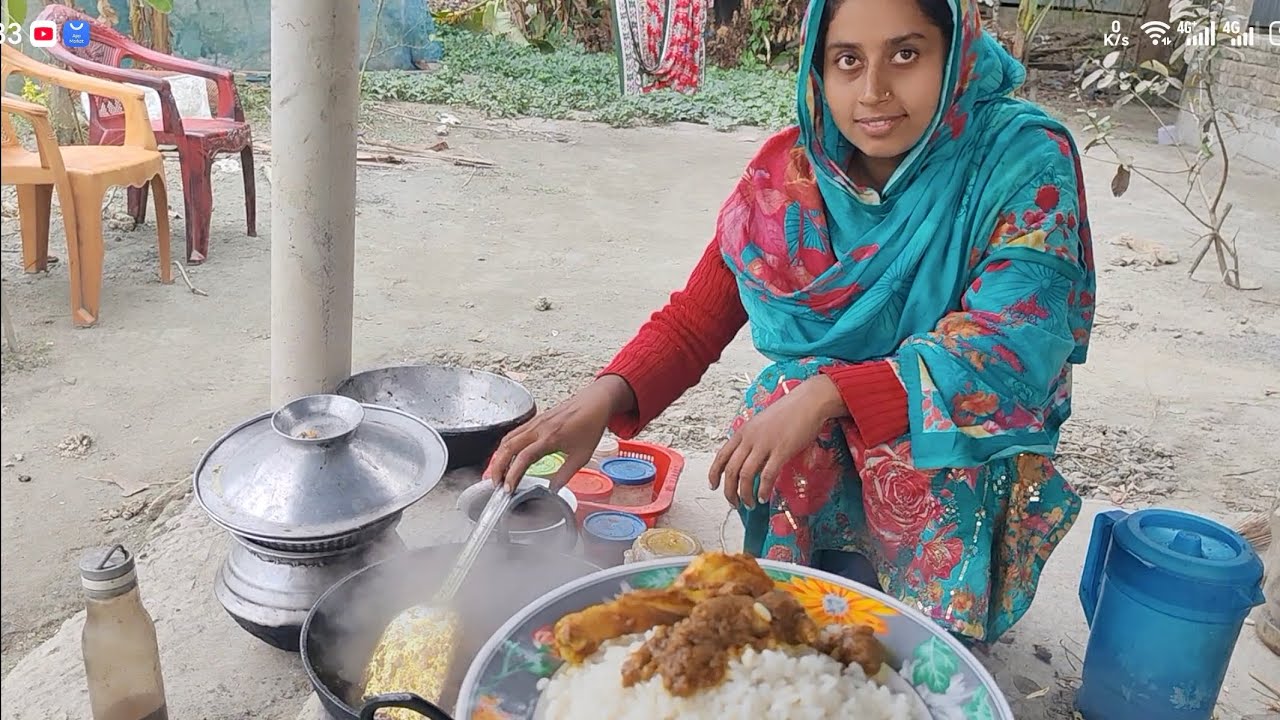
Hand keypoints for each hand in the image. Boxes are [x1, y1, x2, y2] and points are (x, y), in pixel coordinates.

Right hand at [485, 375, 635, 492]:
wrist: (595, 402)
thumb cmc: (591, 426)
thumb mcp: (581, 456)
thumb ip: (565, 475)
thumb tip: (552, 491)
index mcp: (550, 438)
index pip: (523, 458)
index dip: (512, 475)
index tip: (508, 489)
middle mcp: (538, 428)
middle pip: (507, 447)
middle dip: (497, 467)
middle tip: (496, 484)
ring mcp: (534, 422)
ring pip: (507, 439)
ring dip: (499, 456)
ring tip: (498, 473)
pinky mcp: (535, 420)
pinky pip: (513, 433)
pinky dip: (505, 446)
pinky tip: (506, 456)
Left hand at [709, 375, 843, 507]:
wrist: (808, 401)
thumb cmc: (789, 412)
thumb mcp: (762, 424)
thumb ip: (753, 440)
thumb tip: (749, 460)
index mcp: (743, 431)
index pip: (721, 455)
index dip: (714, 473)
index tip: (713, 485)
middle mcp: (750, 438)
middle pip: (731, 470)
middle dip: (729, 491)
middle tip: (734, 503)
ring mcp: (765, 444)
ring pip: (745, 475)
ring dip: (745, 494)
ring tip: (749, 504)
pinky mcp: (782, 450)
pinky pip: (767, 475)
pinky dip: (763, 489)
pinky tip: (764, 496)